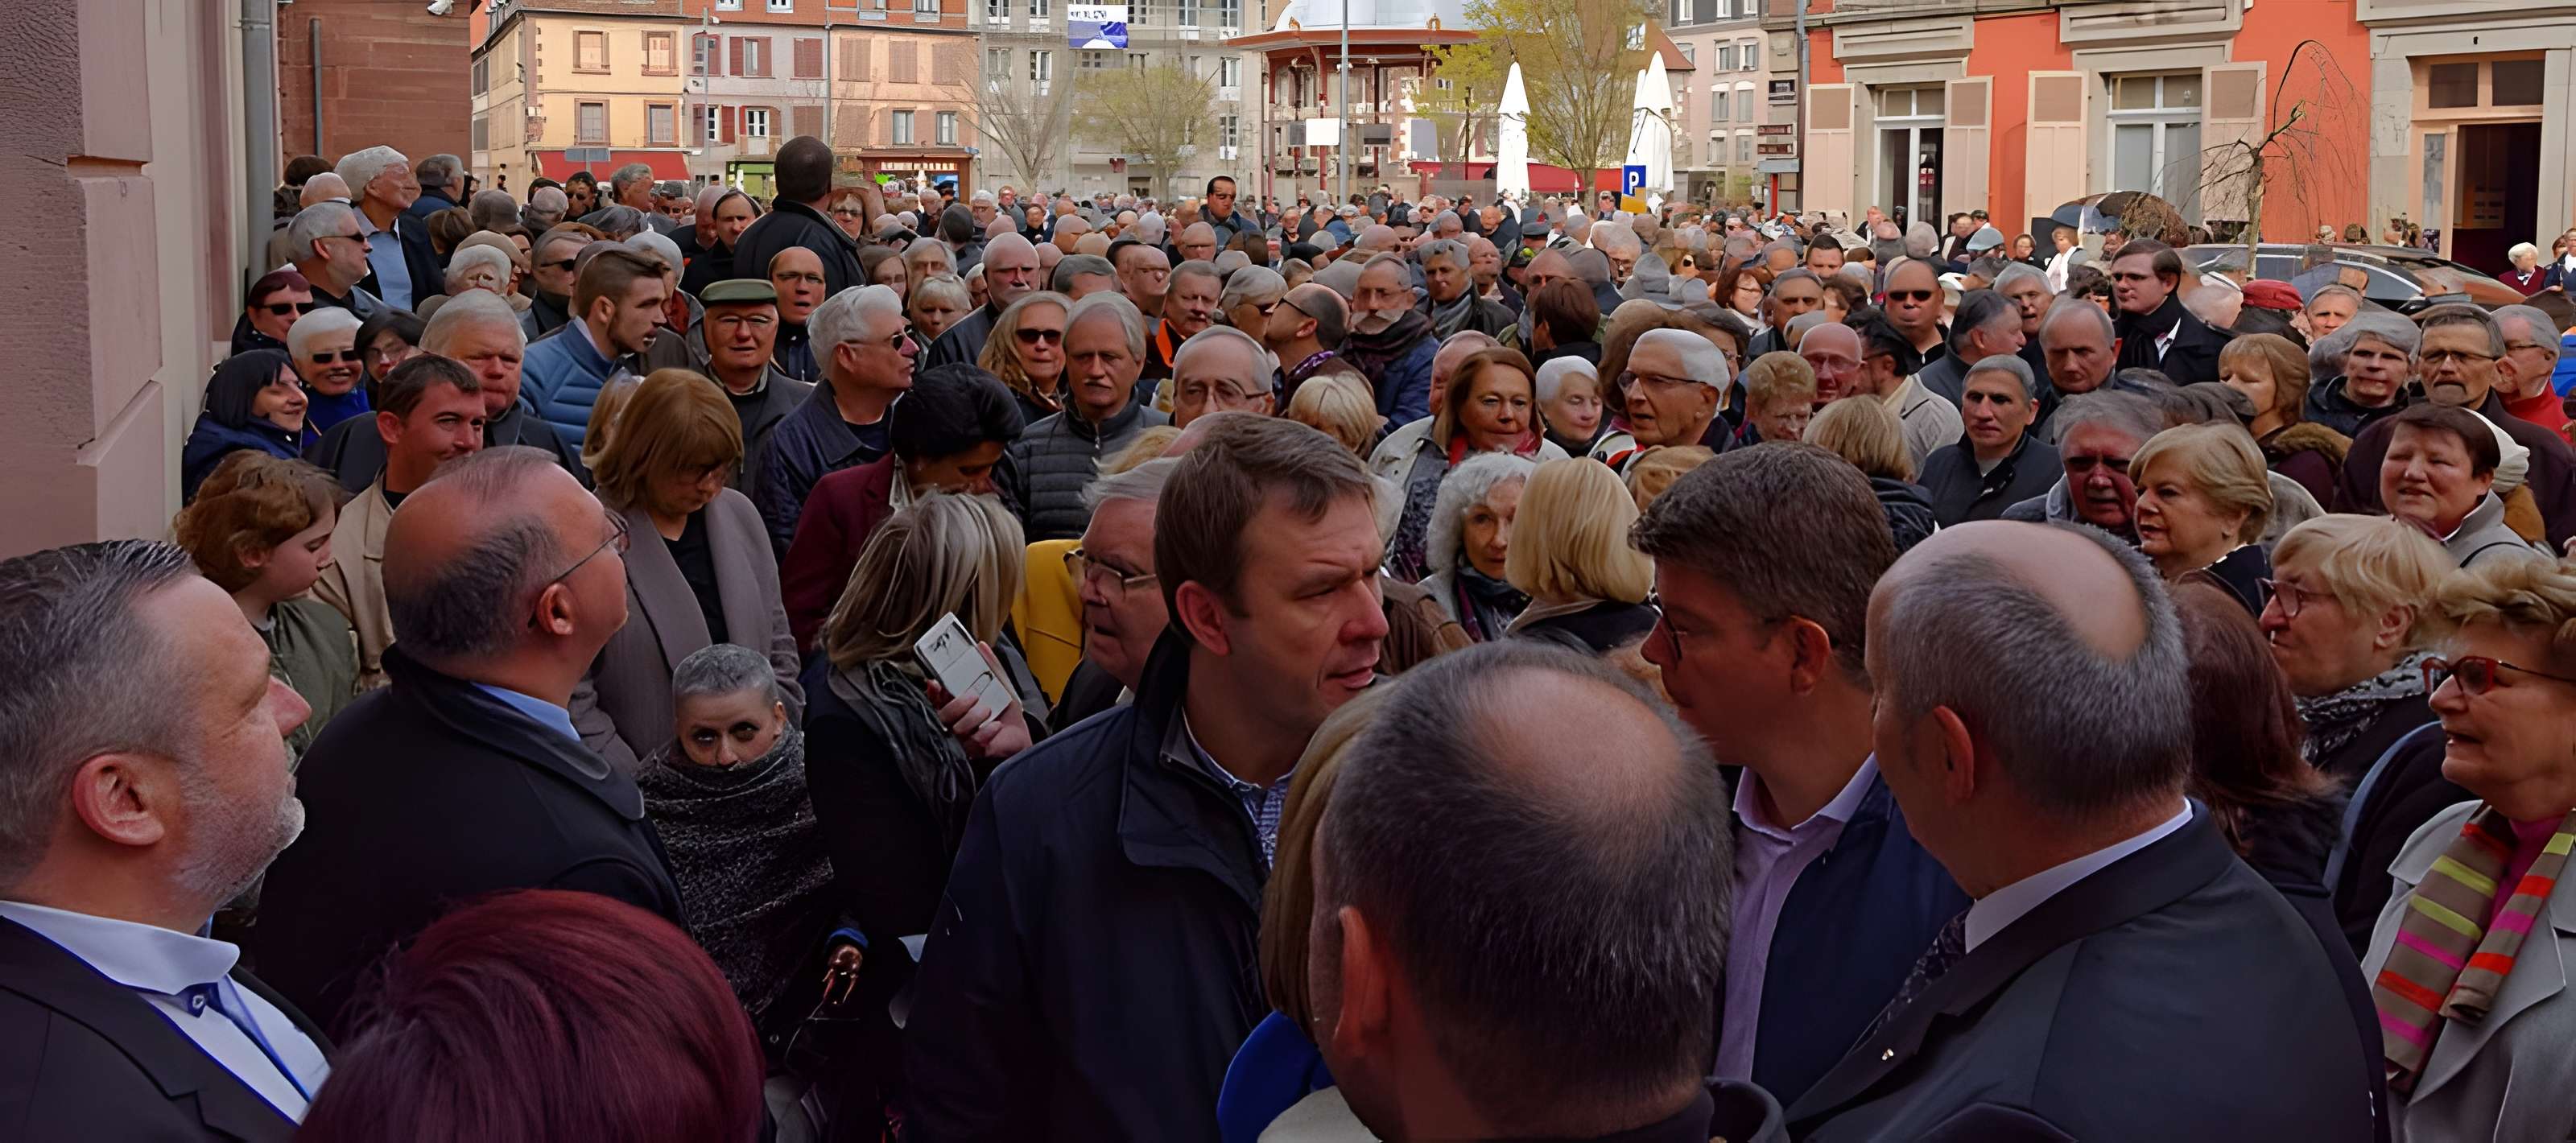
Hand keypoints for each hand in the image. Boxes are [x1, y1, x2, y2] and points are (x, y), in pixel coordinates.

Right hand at [924, 641, 1031, 761]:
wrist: (1020, 736)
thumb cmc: (1006, 712)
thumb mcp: (1001, 685)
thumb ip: (991, 666)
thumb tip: (982, 646)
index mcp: (957, 705)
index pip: (936, 699)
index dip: (933, 692)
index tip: (935, 682)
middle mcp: (955, 722)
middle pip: (943, 715)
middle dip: (956, 704)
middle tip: (973, 696)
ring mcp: (962, 738)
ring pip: (955, 729)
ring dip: (971, 718)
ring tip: (987, 710)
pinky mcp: (973, 751)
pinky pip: (972, 744)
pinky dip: (984, 733)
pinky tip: (995, 726)